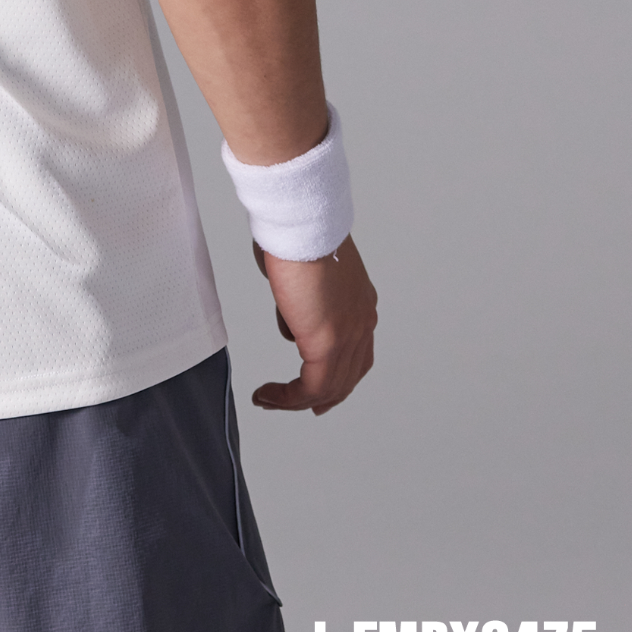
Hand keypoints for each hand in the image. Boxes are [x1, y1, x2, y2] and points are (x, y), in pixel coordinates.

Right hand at [251, 235, 376, 413]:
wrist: (301, 224)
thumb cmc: (295, 233)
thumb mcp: (301, 272)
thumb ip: (300, 298)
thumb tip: (291, 316)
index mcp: (360, 304)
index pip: (357, 352)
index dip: (340, 375)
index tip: (320, 388)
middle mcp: (362, 323)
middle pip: (347, 376)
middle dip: (324, 397)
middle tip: (302, 406)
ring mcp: (349, 336)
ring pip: (328, 387)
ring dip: (297, 400)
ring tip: (270, 400)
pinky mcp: (327, 345)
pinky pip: (311, 387)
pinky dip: (289, 398)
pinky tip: (269, 396)